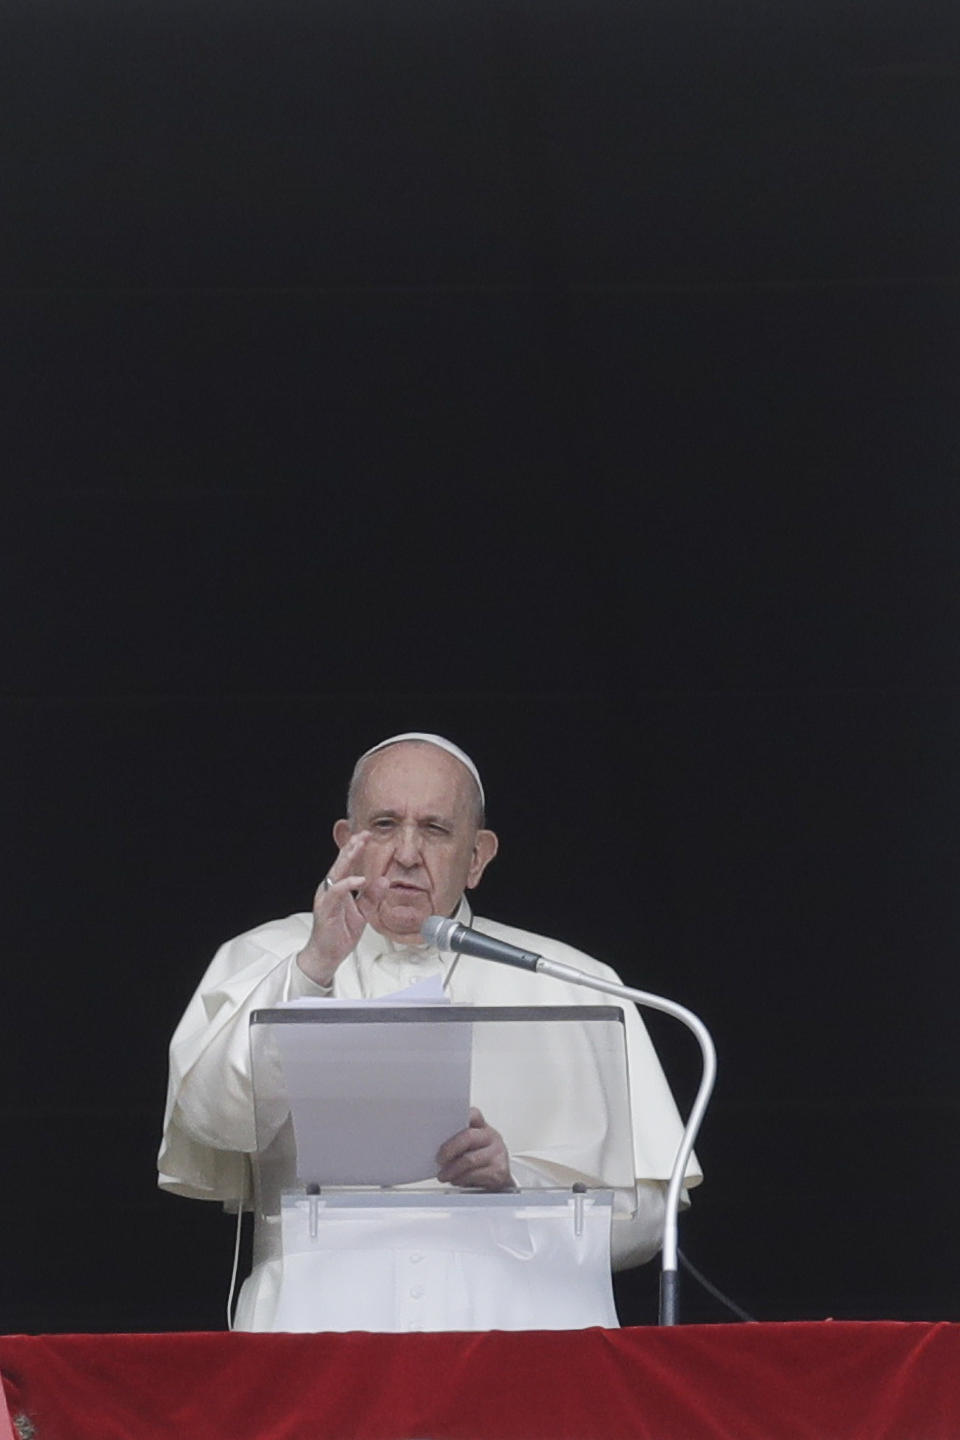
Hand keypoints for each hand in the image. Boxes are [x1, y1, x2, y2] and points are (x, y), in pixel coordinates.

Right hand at [295, 831, 387, 985]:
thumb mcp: (363, 912)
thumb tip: (384, 880)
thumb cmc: (340, 933)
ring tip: (358, 846)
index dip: (356, 849)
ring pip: (336, 872)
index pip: (347, 864)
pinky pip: (336, 892)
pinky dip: (348, 884)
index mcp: (339, 888)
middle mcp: (330, 889)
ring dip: (347, 858)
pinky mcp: (325, 908)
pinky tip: (359, 880)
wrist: (326, 955)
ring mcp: (326, 897)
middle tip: (363, 834)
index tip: (367, 835)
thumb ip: (372, 896)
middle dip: (352, 847)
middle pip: (341, 863)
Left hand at [436, 1107, 513, 1190]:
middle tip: (439, 1159)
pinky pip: (474, 1175)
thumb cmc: (479, 1162)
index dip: (459, 1116)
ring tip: (443, 1175)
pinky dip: (460, 1179)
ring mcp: (498, 1153)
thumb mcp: (470, 1147)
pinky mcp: (500, 1171)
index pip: (472, 1114)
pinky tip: (455, 1180)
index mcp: (483, 1127)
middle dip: (449, 1149)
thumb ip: (457, 1141)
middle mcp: (492, 1137)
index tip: (442, 1124)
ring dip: (452, 1170)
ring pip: (469, 1159)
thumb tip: (433, 1146)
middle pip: (468, 1137)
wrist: (500, 1180)